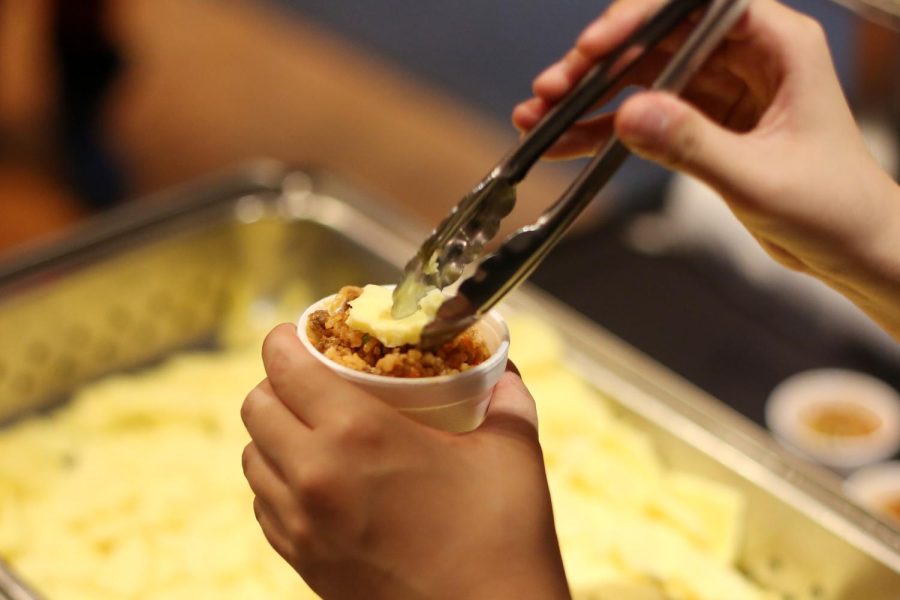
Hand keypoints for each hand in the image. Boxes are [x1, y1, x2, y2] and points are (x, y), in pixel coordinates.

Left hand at [241, 324, 569, 599]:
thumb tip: (507, 375)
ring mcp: (303, 525)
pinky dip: (277, 483)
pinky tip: (315, 483)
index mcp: (358, 434)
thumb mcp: (511, 452)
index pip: (282, 366)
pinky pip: (265, 507)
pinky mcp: (303, 563)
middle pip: (255, 408)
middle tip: (313, 382)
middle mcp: (314, 476)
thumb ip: (507, 401)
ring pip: (251, 459)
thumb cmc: (502, 539)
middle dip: (276, 384)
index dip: (284, 340)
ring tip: (311, 432)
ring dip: (273, 435)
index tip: (299, 333)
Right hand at [513, 0, 899, 338]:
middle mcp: (743, 56)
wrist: (848, 248)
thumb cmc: (833, 207)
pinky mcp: (702, 123)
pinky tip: (565, 143)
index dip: (640, 17)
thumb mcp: (760, 178)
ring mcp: (719, 89)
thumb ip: (694, 146)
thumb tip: (631, 116)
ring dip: (589, 98)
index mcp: (776, 45)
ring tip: (539, 118)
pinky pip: (642, 117)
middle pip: (656, 38)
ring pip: (640, 77)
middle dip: (598, 64)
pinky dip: (603, 130)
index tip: (597, 47)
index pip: (696, 4)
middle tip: (552, 89)